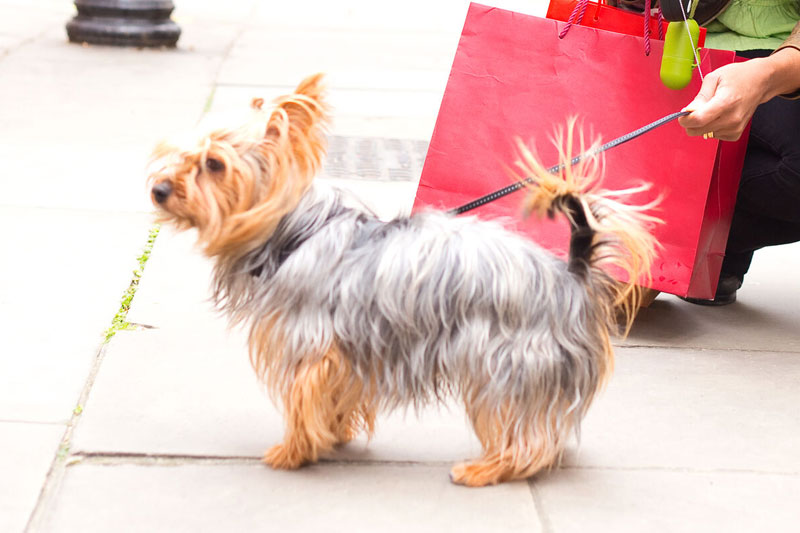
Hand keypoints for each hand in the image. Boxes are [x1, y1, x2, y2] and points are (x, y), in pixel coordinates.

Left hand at [679, 47, 799, 140]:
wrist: (761, 81)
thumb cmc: (738, 76)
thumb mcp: (714, 78)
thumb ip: (699, 97)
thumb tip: (687, 112)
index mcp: (726, 102)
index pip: (698, 120)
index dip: (685, 119)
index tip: (682, 114)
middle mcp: (732, 118)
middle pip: (697, 130)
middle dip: (691, 122)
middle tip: (697, 109)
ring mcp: (735, 128)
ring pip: (704, 134)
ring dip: (703, 124)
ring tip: (714, 108)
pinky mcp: (736, 134)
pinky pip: (713, 136)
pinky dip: (712, 127)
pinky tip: (720, 116)